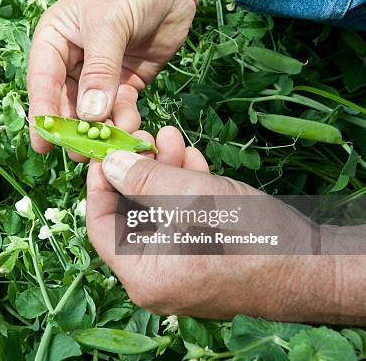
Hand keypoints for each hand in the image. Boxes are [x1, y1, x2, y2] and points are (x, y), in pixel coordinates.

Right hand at [27, 0, 200, 160]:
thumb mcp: (109, 26)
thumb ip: (99, 72)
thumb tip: (89, 117)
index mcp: (54, 41)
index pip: (43, 82)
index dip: (42, 115)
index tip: (42, 144)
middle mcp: (72, 61)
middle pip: (67, 103)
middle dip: (75, 129)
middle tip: (82, 154)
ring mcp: (99, 74)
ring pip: (93, 112)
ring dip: (102, 130)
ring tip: (113, 146)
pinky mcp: (124, 82)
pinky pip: (119, 109)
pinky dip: (124, 121)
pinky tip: (132, 129)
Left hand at [86, 126, 365, 324]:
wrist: (315, 267)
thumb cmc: (251, 237)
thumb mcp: (193, 199)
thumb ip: (145, 179)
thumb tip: (109, 164)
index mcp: (144, 275)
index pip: (101, 226)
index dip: (100, 184)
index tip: (106, 151)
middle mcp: (156, 279)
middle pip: (131, 216)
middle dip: (140, 170)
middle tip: (146, 136)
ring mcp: (180, 270)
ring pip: (158, 213)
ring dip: (165, 173)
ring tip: (174, 138)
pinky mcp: (201, 258)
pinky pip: (180, 222)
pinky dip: (184, 191)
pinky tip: (192, 160)